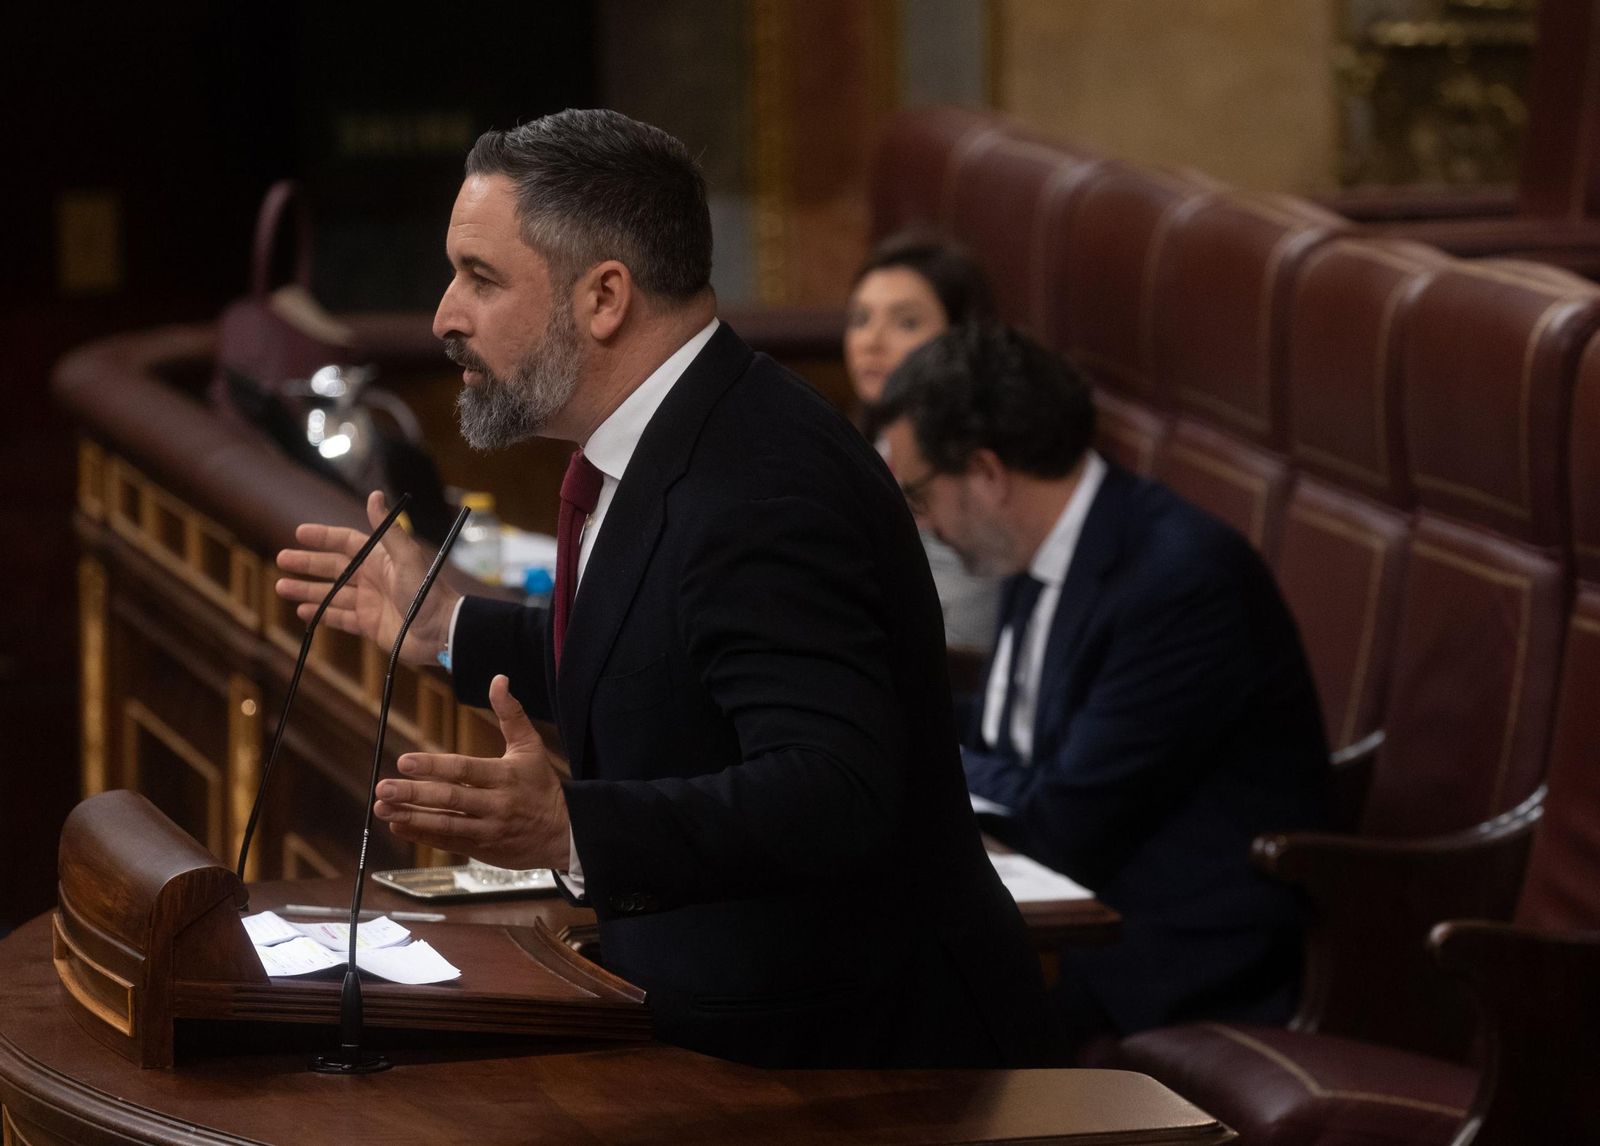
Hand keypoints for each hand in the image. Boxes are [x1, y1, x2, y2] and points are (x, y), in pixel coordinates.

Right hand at [274, 490, 459, 665]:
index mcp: (380, 560)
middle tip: (281, 559)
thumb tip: (375, 494)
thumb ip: (388, 529)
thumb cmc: (427, 591)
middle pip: (333, 567)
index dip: (323, 537)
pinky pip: (340, 618)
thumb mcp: (407, 557)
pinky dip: (321, 614)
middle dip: (307, 562)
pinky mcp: (370, 625)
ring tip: (282, 586)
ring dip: (307, 589)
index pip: (346, 543)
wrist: (441, 630)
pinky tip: (303, 611)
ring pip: (331, 593)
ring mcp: (369, 602)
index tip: (299, 533)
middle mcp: (372, 579)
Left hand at [373, 676, 570, 868]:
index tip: (404, 762)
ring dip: (410, 816)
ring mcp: (488, 829)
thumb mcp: (531, 747)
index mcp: (505, 776)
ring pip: (444, 824)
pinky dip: (421, 835)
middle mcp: (495, 804)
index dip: (432, 766)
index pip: (464, 770)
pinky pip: (448, 842)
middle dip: (413, 793)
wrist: (564, 832)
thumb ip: (511, 714)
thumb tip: (499, 680)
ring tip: (382, 807)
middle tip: (383, 787)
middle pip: (449, 798)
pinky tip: (399, 825)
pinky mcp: (482, 849)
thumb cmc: (542, 785)